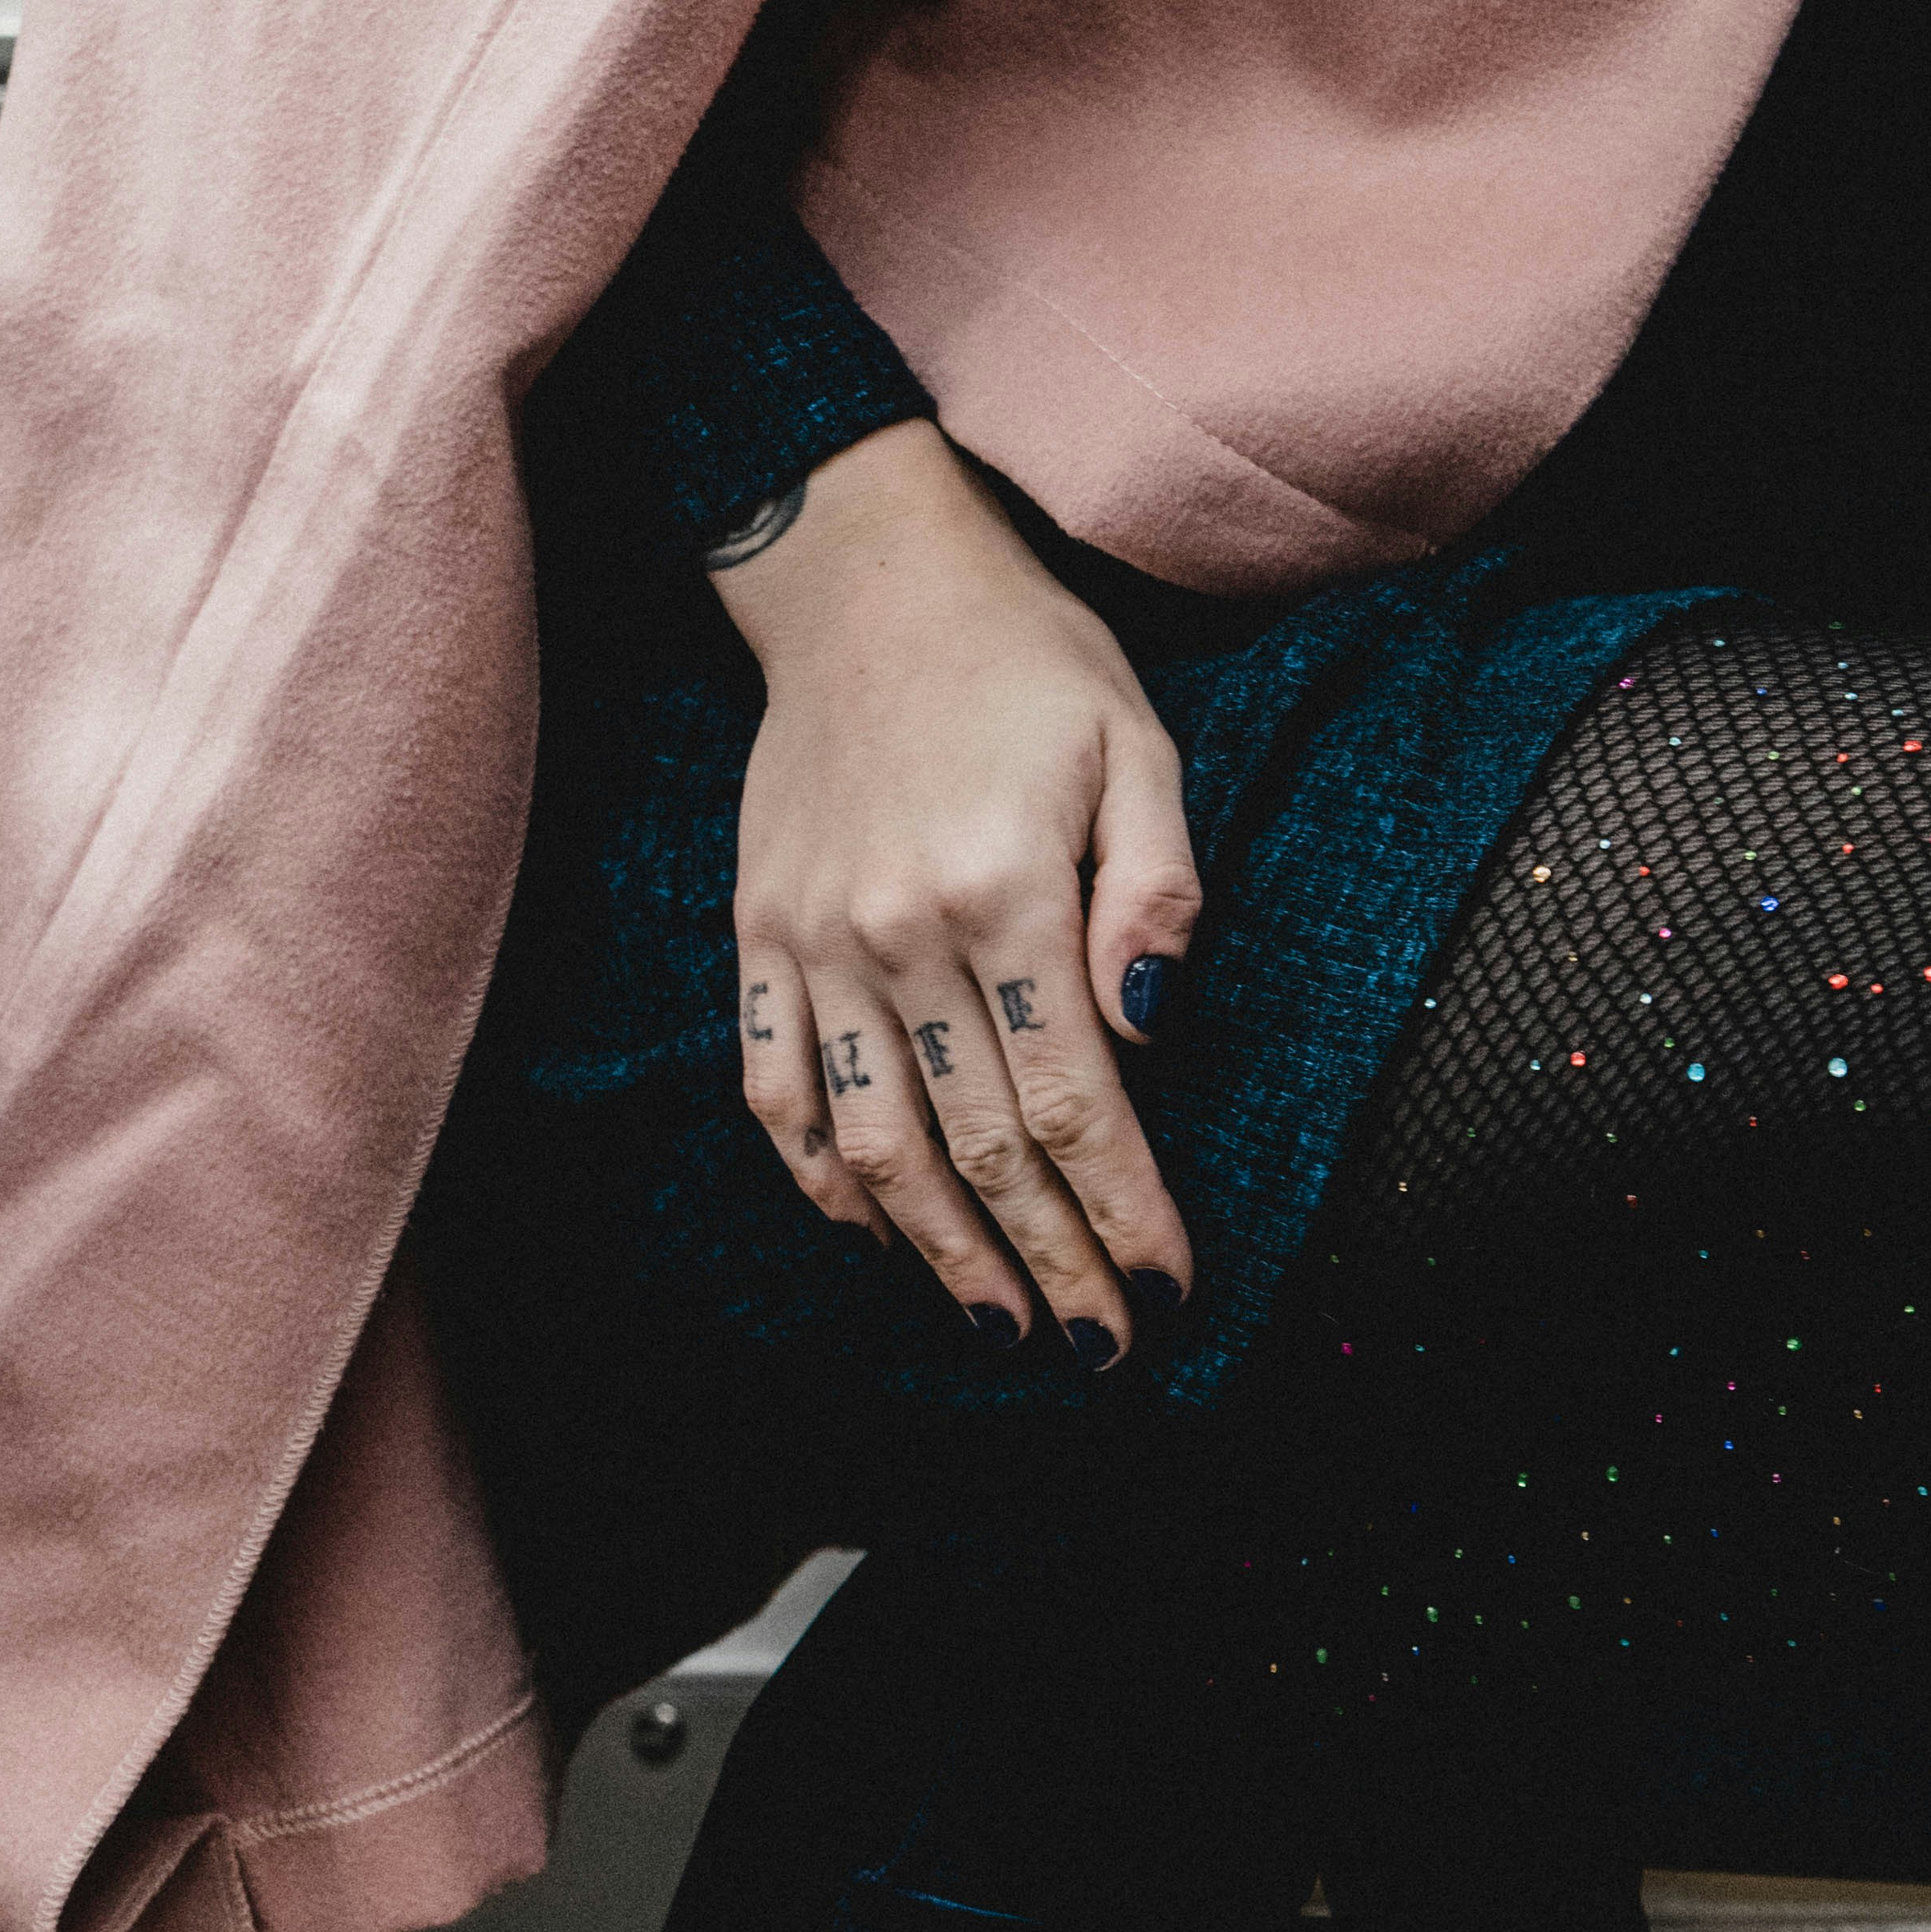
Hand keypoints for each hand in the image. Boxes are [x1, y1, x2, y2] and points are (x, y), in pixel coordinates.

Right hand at [717, 416, 1200, 1353]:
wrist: (868, 583)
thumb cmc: (1029, 666)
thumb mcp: (1134, 747)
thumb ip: (1152, 891)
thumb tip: (1155, 1030)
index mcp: (1005, 892)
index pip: (1077, 1100)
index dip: (1124, 1210)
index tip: (1169, 1289)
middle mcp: (900, 934)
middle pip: (983, 1145)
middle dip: (1051, 1261)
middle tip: (1101, 1348)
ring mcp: (816, 943)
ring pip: (875, 1143)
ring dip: (941, 1251)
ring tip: (1003, 1321)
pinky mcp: (761, 937)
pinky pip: (780, 1087)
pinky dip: (822, 1175)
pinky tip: (875, 1232)